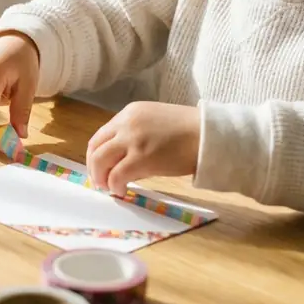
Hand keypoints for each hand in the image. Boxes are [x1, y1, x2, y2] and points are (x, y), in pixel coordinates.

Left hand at [86, 102, 200, 195]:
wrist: (209, 134)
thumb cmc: (188, 131)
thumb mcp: (155, 123)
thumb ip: (135, 136)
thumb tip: (121, 162)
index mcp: (130, 113)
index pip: (101, 135)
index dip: (96, 154)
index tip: (99, 167)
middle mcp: (127, 123)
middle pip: (96, 148)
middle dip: (94, 168)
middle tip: (99, 182)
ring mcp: (133, 140)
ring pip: (101, 161)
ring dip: (100, 177)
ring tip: (108, 187)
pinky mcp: (141, 158)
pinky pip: (117, 175)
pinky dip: (114, 185)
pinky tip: (121, 191)